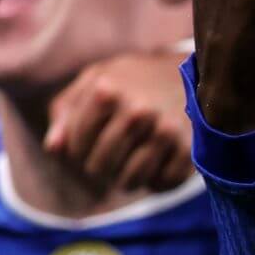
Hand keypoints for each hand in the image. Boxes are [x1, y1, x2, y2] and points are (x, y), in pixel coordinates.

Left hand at [44, 51, 193, 192]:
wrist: (199, 70)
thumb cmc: (135, 79)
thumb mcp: (95, 80)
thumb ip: (66, 111)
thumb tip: (55, 148)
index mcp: (107, 92)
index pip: (75, 147)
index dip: (78, 150)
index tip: (91, 141)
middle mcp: (137, 112)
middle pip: (99, 168)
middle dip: (101, 167)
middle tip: (112, 156)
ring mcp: (166, 131)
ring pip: (130, 181)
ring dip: (127, 179)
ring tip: (132, 164)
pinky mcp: (190, 148)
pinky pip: (163, 184)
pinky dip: (157, 182)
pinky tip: (157, 166)